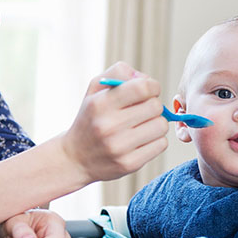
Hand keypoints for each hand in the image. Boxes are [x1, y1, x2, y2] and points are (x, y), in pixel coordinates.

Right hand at [62, 62, 168, 183]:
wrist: (75, 158)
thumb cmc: (91, 118)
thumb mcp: (95, 90)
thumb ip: (118, 73)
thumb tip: (146, 79)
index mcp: (100, 104)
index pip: (142, 87)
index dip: (152, 86)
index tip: (148, 91)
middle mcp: (109, 126)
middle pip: (155, 106)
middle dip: (153, 105)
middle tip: (142, 110)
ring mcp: (119, 147)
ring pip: (161, 126)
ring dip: (156, 123)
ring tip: (141, 126)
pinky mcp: (130, 164)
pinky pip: (161, 145)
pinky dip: (155, 140)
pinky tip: (141, 140)